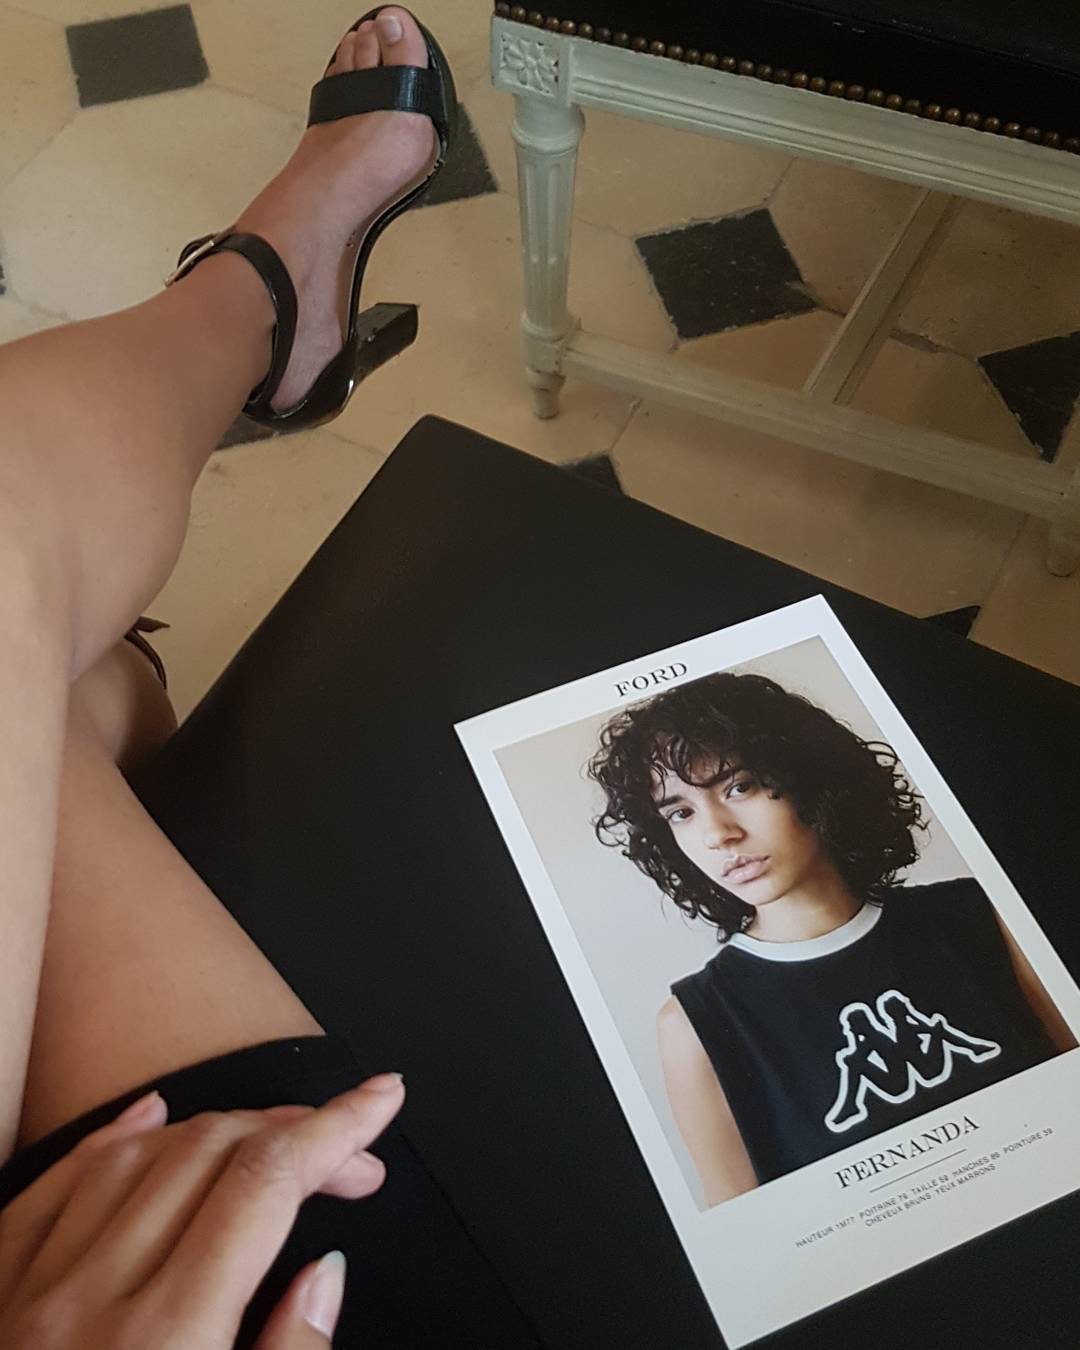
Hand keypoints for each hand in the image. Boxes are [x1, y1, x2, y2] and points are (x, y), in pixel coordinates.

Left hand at [0, 1072, 405, 1347]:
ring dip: (220, 1126)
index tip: (381, 1104)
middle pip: (211, 1150)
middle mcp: (92, 1301)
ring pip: (138, 1152)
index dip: (338, 1127)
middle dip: (297, 1128)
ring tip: (274, 1137)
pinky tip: (150, 1119)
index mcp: (166, 1342)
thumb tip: (323, 1278)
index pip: (269, 1182)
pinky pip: (54, 1185)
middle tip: (350, 1151)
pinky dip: (114, 1139)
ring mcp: (29, 1294)